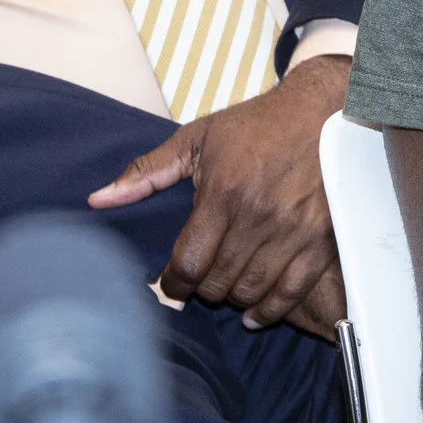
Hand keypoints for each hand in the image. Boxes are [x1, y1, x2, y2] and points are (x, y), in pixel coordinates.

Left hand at [89, 53, 349, 337]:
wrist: (324, 110)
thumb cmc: (257, 124)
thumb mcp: (197, 138)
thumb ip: (147, 172)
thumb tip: (97, 200)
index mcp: (223, 192)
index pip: (187, 264)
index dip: (172, 283)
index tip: (171, 281)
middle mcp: (258, 215)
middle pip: (218, 283)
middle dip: (202, 288)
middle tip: (201, 280)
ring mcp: (294, 230)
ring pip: (251, 291)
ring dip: (233, 297)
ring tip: (227, 287)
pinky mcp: (323, 238)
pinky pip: (292, 292)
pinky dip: (270, 310)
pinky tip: (255, 311)